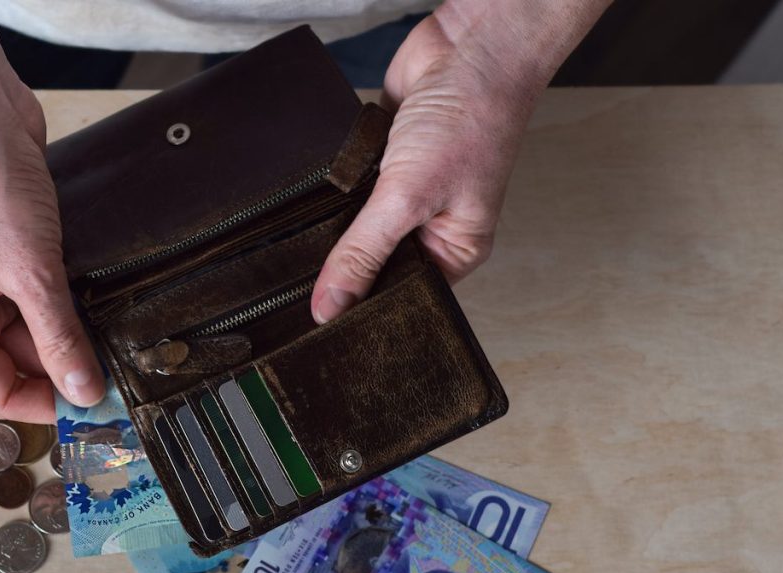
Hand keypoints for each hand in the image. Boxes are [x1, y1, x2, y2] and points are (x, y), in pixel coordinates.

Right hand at [0, 84, 104, 421]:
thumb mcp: (30, 274)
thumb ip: (60, 337)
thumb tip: (84, 391)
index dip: (45, 405)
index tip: (94, 407)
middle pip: (19, 364)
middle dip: (65, 368)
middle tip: (118, 374)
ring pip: (36, 330)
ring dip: (72, 334)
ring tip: (113, 335)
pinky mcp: (9, 256)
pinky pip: (43, 296)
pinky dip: (71, 303)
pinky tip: (101, 302)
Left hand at [311, 13, 544, 321]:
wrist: (470, 46)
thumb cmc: (472, 117)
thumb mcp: (409, 198)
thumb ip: (363, 252)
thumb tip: (331, 305)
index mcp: (455, 249)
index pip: (401, 294)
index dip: (363, 306)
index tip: (323, 316)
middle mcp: (431, 226)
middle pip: (374, 263)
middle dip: (347, 261)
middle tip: (311, 272)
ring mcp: (405, 194)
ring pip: (355, 226)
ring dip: (337, 220)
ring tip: (320, 222)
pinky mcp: (382, 163)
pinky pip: (347, 189)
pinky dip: (336, 184)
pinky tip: (328, 184)